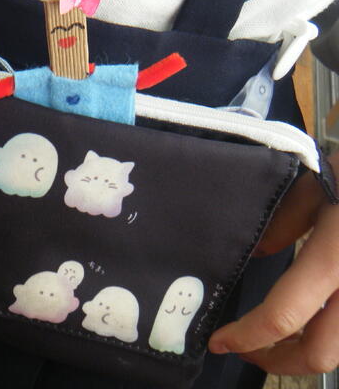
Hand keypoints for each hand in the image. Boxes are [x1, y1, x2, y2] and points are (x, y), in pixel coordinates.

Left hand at [208, 152, 338, 374]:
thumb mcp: (318, 185)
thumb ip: (284, 222)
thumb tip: (257, 251)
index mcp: (335, 261)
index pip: (282, 316)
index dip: (246, 337)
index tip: (218, 341)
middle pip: (320, 354)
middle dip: (276, 360)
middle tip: (245, 348)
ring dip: (307, 352)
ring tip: (276, 339)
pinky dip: (332, 334)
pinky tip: (315, 321)